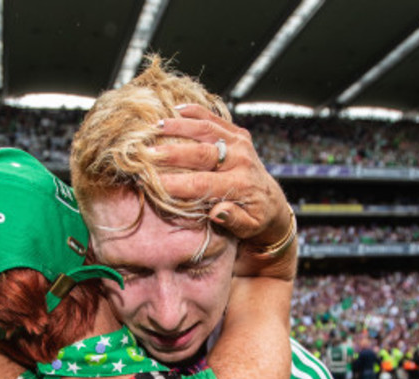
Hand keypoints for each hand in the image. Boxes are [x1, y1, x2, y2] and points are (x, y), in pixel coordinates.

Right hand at [152, 105, 290, 247]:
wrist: (271, 201)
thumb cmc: (255, 218)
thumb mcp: (248, 228)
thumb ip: (233, 220)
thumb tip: (217, 212)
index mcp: (241, 185)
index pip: (203, 183)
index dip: (177, 183)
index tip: (153, 183)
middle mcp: (241, 160)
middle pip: (202, 153)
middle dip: (172, 152)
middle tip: (147, 153)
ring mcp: (240, 143)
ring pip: (206, 129)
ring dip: (179, 126)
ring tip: (154, 127)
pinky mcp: (238, 133)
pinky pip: (214, 118)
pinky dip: (194, 112)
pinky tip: (175, 110)